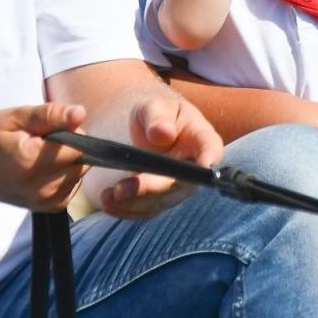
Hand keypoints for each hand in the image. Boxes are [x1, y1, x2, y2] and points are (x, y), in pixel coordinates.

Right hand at [0, 102, 89, 212]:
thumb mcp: (15, 117)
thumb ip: (49, 115)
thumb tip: (81, 113)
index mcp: (31, 161)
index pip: (77, 146)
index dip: (68, 132)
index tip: (49, 129)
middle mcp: (42, 187)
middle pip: (81, 161)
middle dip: (70, 147)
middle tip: (43, 142)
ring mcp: (47, 201)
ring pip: (80, 173)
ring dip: (69, 161)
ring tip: (41, 155)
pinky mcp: (52, 208)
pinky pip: (75, 185)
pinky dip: (67, 174)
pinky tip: (46, 168)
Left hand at [93, 93, 223, 218]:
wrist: (150, 131)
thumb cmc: (157, 115)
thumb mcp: (154, 106)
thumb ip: (157, 116)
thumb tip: (162, 133)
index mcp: (201, 138)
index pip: (211, 148)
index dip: (210, 157)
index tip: (206, 165)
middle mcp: (195, 168)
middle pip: (179, 183)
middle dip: (151, 188)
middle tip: (122, 190)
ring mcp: (179, 187)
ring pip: (161, 201)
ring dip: (134, 203)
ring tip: (107, 197)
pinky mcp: (161, 200)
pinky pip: (147, 210)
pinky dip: (126, 210)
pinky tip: (108, 204)